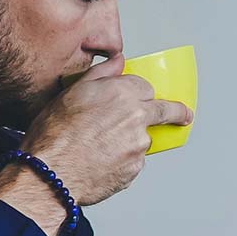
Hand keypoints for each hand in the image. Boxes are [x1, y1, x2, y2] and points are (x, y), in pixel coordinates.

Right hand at [0, 55, 192, 228]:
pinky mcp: (135, 169)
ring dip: (130, 142)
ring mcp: (138, 146)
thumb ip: (101, 74)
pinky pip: (132, 163)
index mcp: (122, 93)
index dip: (141, 93)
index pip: (146, 87)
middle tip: (185, 116)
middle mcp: (137, 118)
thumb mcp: (71, 93)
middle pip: (165, 111)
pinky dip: (121, 162)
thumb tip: (117, 61)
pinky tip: (99, 162)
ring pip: (142, 140)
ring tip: (99, 148)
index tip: (146, 98)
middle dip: (177, 113)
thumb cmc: (55, 134)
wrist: (51, 173)